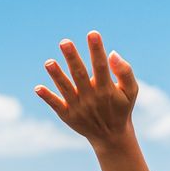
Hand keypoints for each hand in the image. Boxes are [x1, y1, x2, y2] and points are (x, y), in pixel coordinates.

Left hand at [35, 31, 138, 147]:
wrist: (111, 136)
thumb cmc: (121, 108)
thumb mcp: (131, 91)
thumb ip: (125, 72)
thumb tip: (112, 53)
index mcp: (107, 89)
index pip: (101, 66)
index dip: (96, 50)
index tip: (92, 34)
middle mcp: (91, 97)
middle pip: (79, 75)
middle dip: (72, 58)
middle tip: (64, 42)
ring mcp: (78, 107)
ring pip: (66, 89)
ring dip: (57, 75)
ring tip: (48, 62)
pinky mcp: (68, 115)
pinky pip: (56, 105)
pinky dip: (47, 97)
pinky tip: (38, 88)